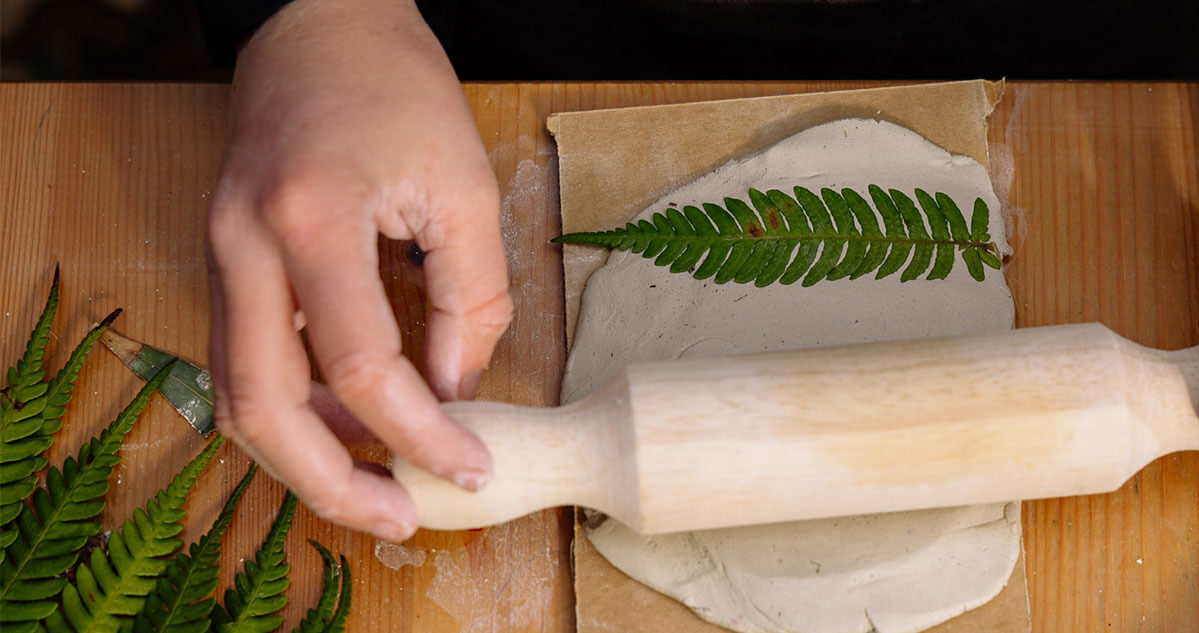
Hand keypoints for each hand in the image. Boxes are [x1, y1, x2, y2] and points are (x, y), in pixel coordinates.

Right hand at [206, 0, 512, 540]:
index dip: (419, 433)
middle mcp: (244, 247)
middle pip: (262, 409)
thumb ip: (472, 296)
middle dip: (329, 483)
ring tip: (378, 485)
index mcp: (310, 220)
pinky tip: (351, 427)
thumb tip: (457, 389)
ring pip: (238, 396)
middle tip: (398, 518)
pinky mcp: (225, 262)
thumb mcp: (464, 185)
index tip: (468, 467)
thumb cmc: (394, 85)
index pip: (360, 366)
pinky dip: (294, 410)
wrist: (318, 20)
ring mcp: (220, 255)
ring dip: (303, 456)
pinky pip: (245, 361)